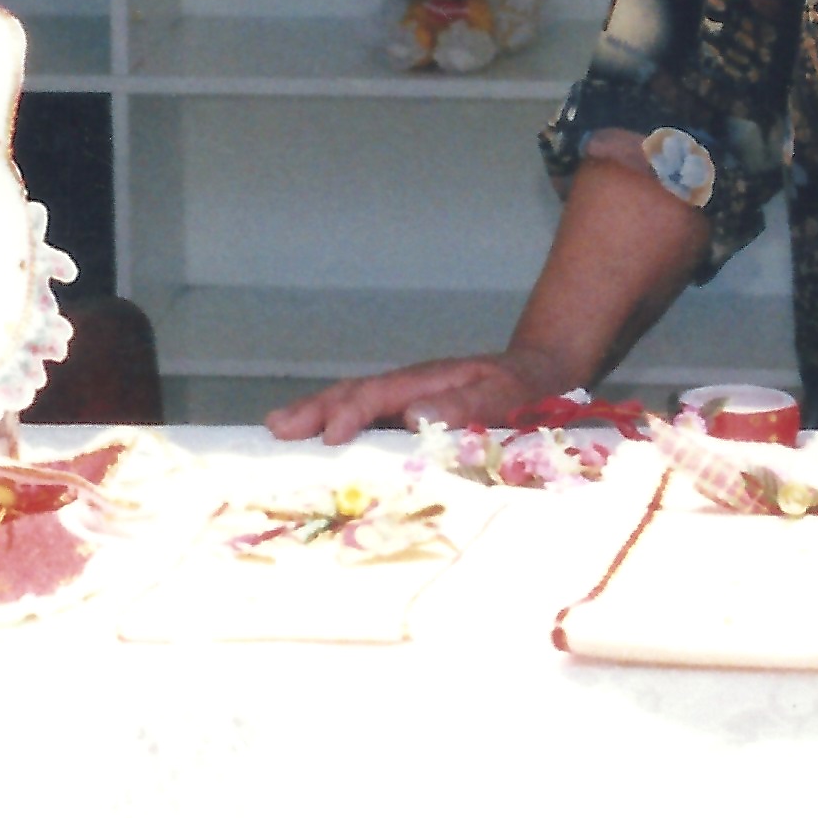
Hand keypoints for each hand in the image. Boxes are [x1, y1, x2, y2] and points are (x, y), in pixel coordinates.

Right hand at [267, 345, 569, 446]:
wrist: (540, 373)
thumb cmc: (524, 388)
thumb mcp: (505, 394)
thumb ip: (464, 403)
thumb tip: (412, 415)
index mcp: (427, 381)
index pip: (378, 395)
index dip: (351, 415)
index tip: (329, 437)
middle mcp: (408, 388)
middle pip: (352, 394)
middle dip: (314, 410)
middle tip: (277, 430)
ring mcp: (405, 400)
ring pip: (353, 404)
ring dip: (316, 416)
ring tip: (278, 430)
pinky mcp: (408, 417)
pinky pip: (366, 420)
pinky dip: (336, 427)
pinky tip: (316, 444)